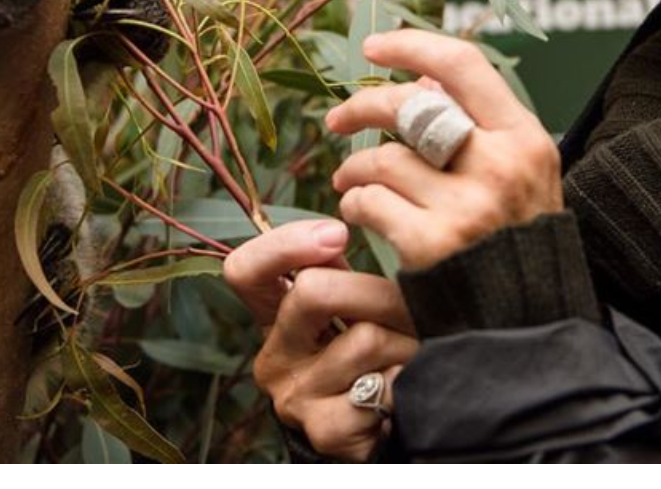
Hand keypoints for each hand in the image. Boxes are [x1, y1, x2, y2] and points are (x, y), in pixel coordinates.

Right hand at [224, 219, 417, 460]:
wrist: (376, 430)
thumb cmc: (366, 353)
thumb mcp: (347, 305)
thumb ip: (336, 269)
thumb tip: (337, 229)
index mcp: (272, 316)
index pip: (245, 270)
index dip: (286, 244)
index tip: (338, 233)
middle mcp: (274, 356)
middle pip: (314, 291)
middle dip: (378, 291)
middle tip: (410, 303)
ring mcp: (294, 397)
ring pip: (364, 338)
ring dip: (406, 340)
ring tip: (415, 349)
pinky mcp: (324, 431)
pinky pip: (381, 385)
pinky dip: (406, 380)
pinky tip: (404, 386)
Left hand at [327, 29, 563, 270]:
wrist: (527, 328)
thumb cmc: (516, 245)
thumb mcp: (521, 176)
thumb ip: (480, 127)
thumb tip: (424, 81)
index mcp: (526, 139)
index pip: (464, 65)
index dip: (412, 46)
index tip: (374, 48)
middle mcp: (500, 166)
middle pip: (410, 106)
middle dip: (362, 107)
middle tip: (336, 120)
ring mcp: (466, 206)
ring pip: (382, 158)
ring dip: (355, 167)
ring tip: (349, 181)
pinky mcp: (430, 245)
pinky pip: (369, 202)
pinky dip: (354, 204)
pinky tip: (359, 214)